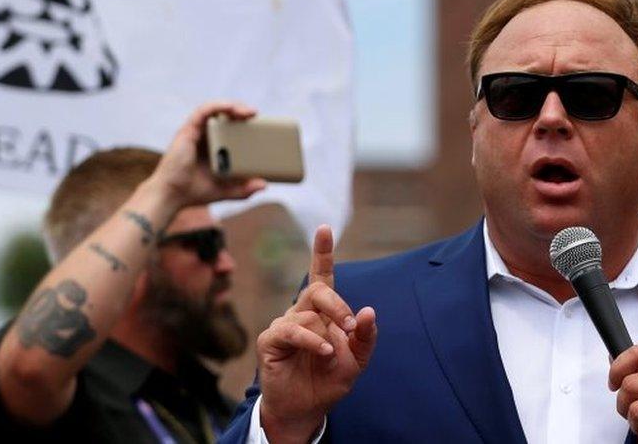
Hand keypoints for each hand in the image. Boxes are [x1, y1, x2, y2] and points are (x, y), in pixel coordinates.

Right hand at [148, 101, 265, 208]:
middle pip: (224, 116)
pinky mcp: (188, 130)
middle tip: (257, 116)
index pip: (230, 128)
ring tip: (249, 112)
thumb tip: (264, 185)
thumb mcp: (226, 191)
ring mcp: (196, 132)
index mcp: (212, 147)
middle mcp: (204, 137)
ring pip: (215, 109)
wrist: (171, 196)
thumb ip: (244, 189)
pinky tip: (230, 108)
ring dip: (233, 106)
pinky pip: (203, 111)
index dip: (244, 122)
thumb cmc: (194, 192)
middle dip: (241, 111)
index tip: (260, 125)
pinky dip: (217, 106)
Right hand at [257, 225, 377, 443]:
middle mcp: (301, 312)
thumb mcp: (357, 360)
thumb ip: (365, 336)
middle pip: (317, 289)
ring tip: (331, 355)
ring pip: (307, 314)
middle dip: (337, 304)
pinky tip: (324, 353)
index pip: (321, 275)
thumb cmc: (329, 380)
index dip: (322, 251)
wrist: (307, 408)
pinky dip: (312, 341)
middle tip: (349, 325)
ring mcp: (284, 324)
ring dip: (326, 335)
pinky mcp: (270, 340)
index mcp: (322, 311)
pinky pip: (293, 331)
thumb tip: (368, 311)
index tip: (324, 228)